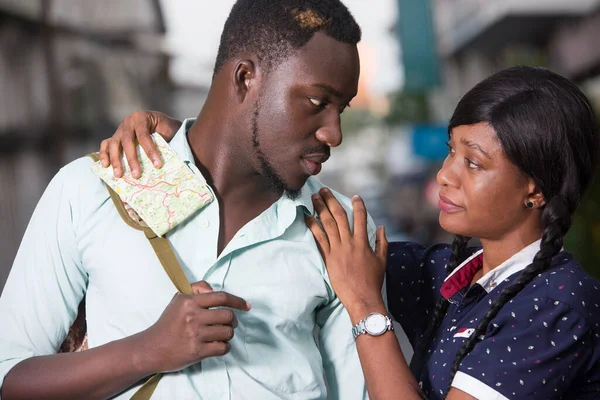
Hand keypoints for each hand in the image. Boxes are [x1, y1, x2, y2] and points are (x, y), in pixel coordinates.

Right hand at [99, 110, 181, 178]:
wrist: (163, 124)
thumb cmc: (167, 129)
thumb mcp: (169, 131)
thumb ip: (163, 141)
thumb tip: (160, 162)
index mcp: (141, 117)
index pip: (144, 135)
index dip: (150, 151)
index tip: (157, 165)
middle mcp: (128, 121)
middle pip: (127, 141)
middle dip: (131, 159)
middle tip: (136, 175)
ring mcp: (120, 129)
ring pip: (114, 144)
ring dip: (116, 160)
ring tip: (119, 175)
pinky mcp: (116, 137)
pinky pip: (106, 144)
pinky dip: (104, 154)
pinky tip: (105, 165)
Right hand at [134, 281, 250, 373]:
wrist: (151, 348)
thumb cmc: (167, 323)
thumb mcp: (178, 299)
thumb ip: (197, 289)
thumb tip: (215, 291)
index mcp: (189, 302)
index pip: (221, 297)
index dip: (238, 301)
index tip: (246, 306)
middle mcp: (193, 317)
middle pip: (228, 316)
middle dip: (233, 321)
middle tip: (230, 324)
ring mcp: (195, 335)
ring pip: (227, 332)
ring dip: (228, 334)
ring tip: (221, 335)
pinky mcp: (197, 352)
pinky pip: (223, 348)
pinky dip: (225, 347)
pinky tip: (218, 346)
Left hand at [305, 188, 387, 319]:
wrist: (362, 297)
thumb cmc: (373, 281)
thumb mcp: (382, 260)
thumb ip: (382, 242)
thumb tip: (382, 227)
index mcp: (363, 242)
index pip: (361, 218)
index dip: (358, 206)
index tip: (355, 197)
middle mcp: (349, 243)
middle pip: (339, 216)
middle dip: (331, 201)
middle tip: (324, 190)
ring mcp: (337, 250)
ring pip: (327, 224)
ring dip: (320, 209)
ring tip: (314, 198)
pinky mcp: (328, 258)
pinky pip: (319, 239)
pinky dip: (313, 227)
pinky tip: (307, 217)